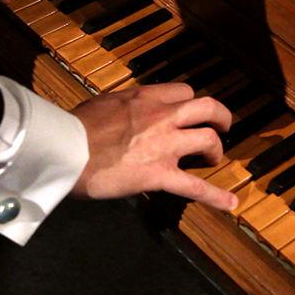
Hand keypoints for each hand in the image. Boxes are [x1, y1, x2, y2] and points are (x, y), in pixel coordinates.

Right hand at [69, 83, 238, 210]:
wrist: (63, 149)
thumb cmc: (72, 128)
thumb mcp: (103, 104)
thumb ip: (123, 108)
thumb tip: (125, 115)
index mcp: (144, 98)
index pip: (182, 91)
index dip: (190, 102)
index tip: (188, 112)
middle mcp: (161, 116)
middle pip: (207, 107)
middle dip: (220, 117)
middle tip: (222, 126)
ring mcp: (164, 145)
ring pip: (209, 140)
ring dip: (216, 149)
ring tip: (213, 159)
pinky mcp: (159, 174)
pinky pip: (195, 187)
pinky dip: (216, 197)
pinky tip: (231, 204)